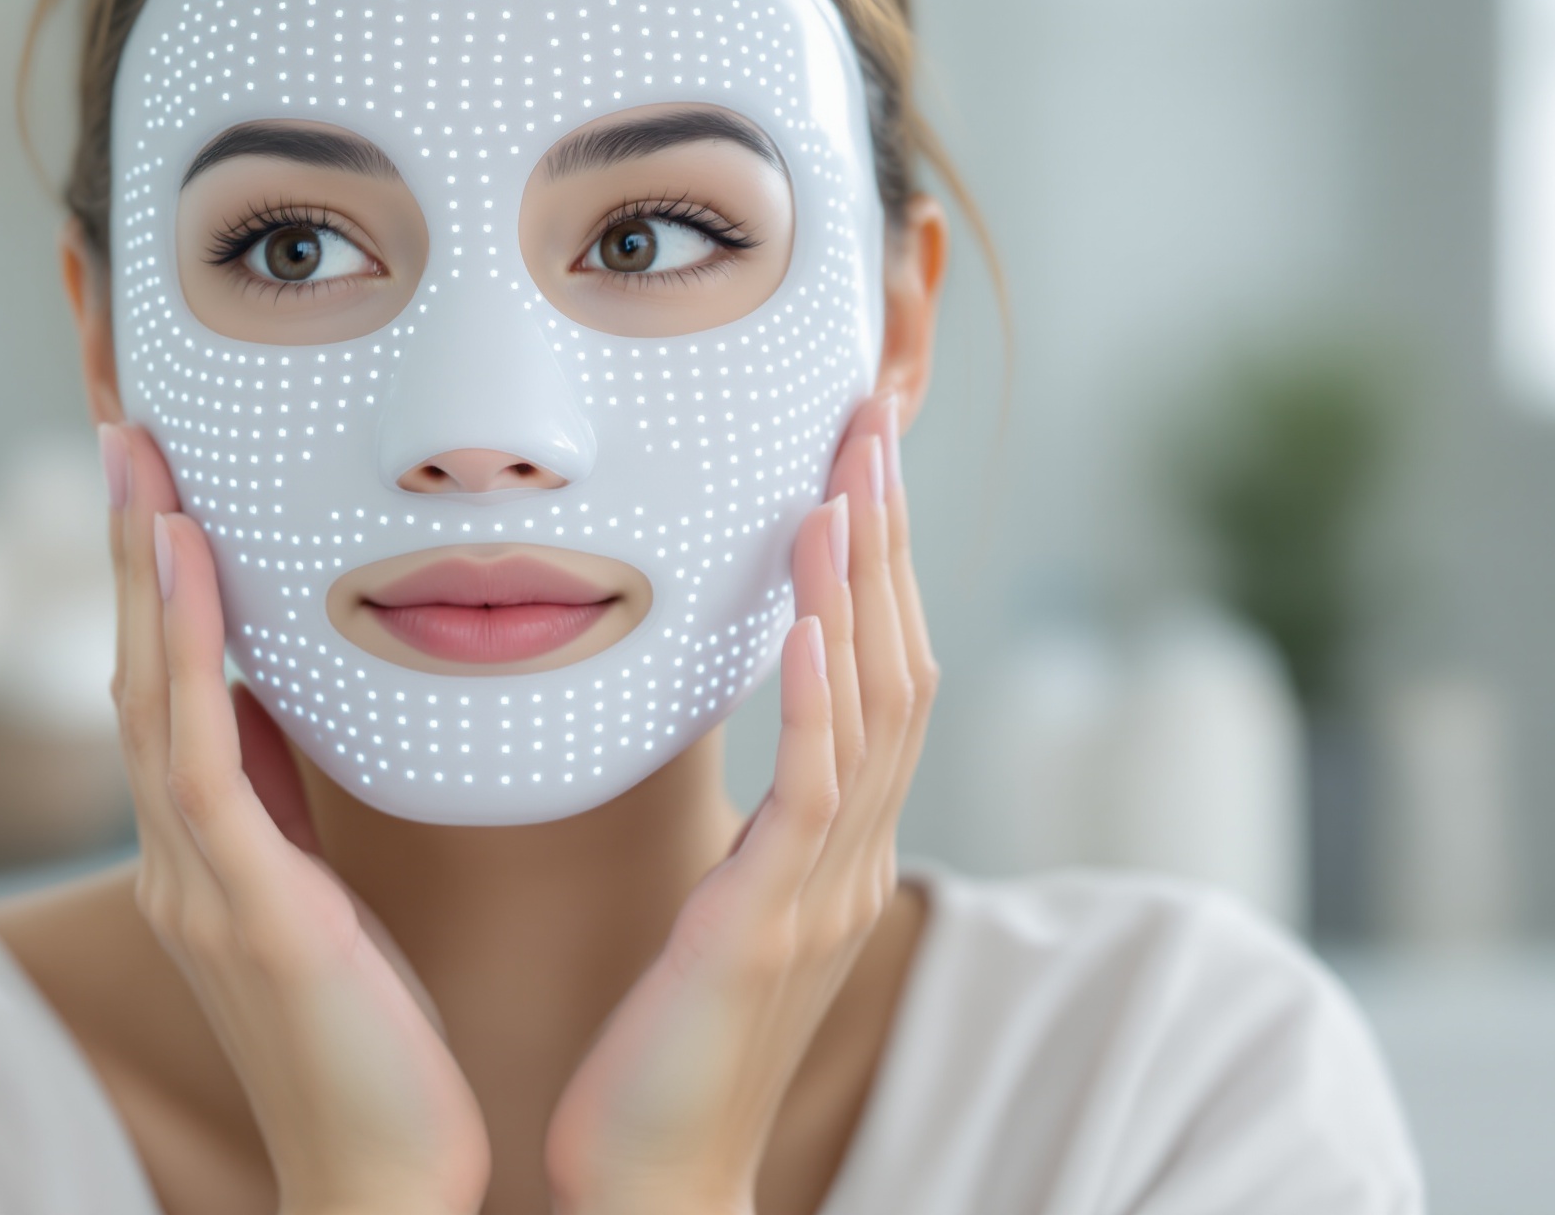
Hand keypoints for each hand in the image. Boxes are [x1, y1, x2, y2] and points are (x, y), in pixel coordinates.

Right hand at [101, 423, 489, 1214]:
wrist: (382, 1182)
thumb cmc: (376, 1052)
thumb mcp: (328, 900)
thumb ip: (295, 807)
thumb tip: (283, 703)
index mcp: (203, 858)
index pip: (165, 690)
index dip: (155, 581)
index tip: (157, 480)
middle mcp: (177, 860)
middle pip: (137, 670)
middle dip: (128, 549)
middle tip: (125, 429)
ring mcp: (196, 883)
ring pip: (148, 694)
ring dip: (140, 571)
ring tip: (138, 461)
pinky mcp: (243, 907)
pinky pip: (195, 755)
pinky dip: (183, 646)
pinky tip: (184, 558)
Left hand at [542, 396, 936, 1214]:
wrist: (656, 1178)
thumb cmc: (670, 1045)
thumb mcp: (724, 906)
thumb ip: (754, 820)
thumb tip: (752, 727)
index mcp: (838, 845)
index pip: (880, 669)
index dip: (880, 558)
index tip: (860, 453)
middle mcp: (852, 857)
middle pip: (898, 662)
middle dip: (888, 535)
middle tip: (872, 415)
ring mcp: (822, 893)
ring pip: (870, 710)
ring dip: (860, 587)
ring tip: (846, 480)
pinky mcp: (767, 928)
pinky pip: (808, 796)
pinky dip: (816, 702)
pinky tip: (808, 623)